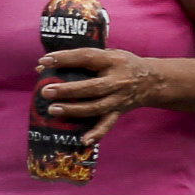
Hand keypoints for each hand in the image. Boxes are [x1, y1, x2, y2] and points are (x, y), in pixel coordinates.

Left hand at [35, 43, 167, 125]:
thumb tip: (42, 67)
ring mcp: (119, 98)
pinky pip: (108, 124)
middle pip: (92, 87)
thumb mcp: (106, 54)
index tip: (45, 60)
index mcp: (113, 61)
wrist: (152, 80)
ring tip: (53, 110)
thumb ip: (78, 60)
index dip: (66, 58)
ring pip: (96, 107)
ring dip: (74, 110)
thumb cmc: (121, 64)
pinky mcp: (119, 111)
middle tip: (46, 91)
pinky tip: (84, 140)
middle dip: (68, 90)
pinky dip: (97, 133)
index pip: (87, 57)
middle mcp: (118, 81)